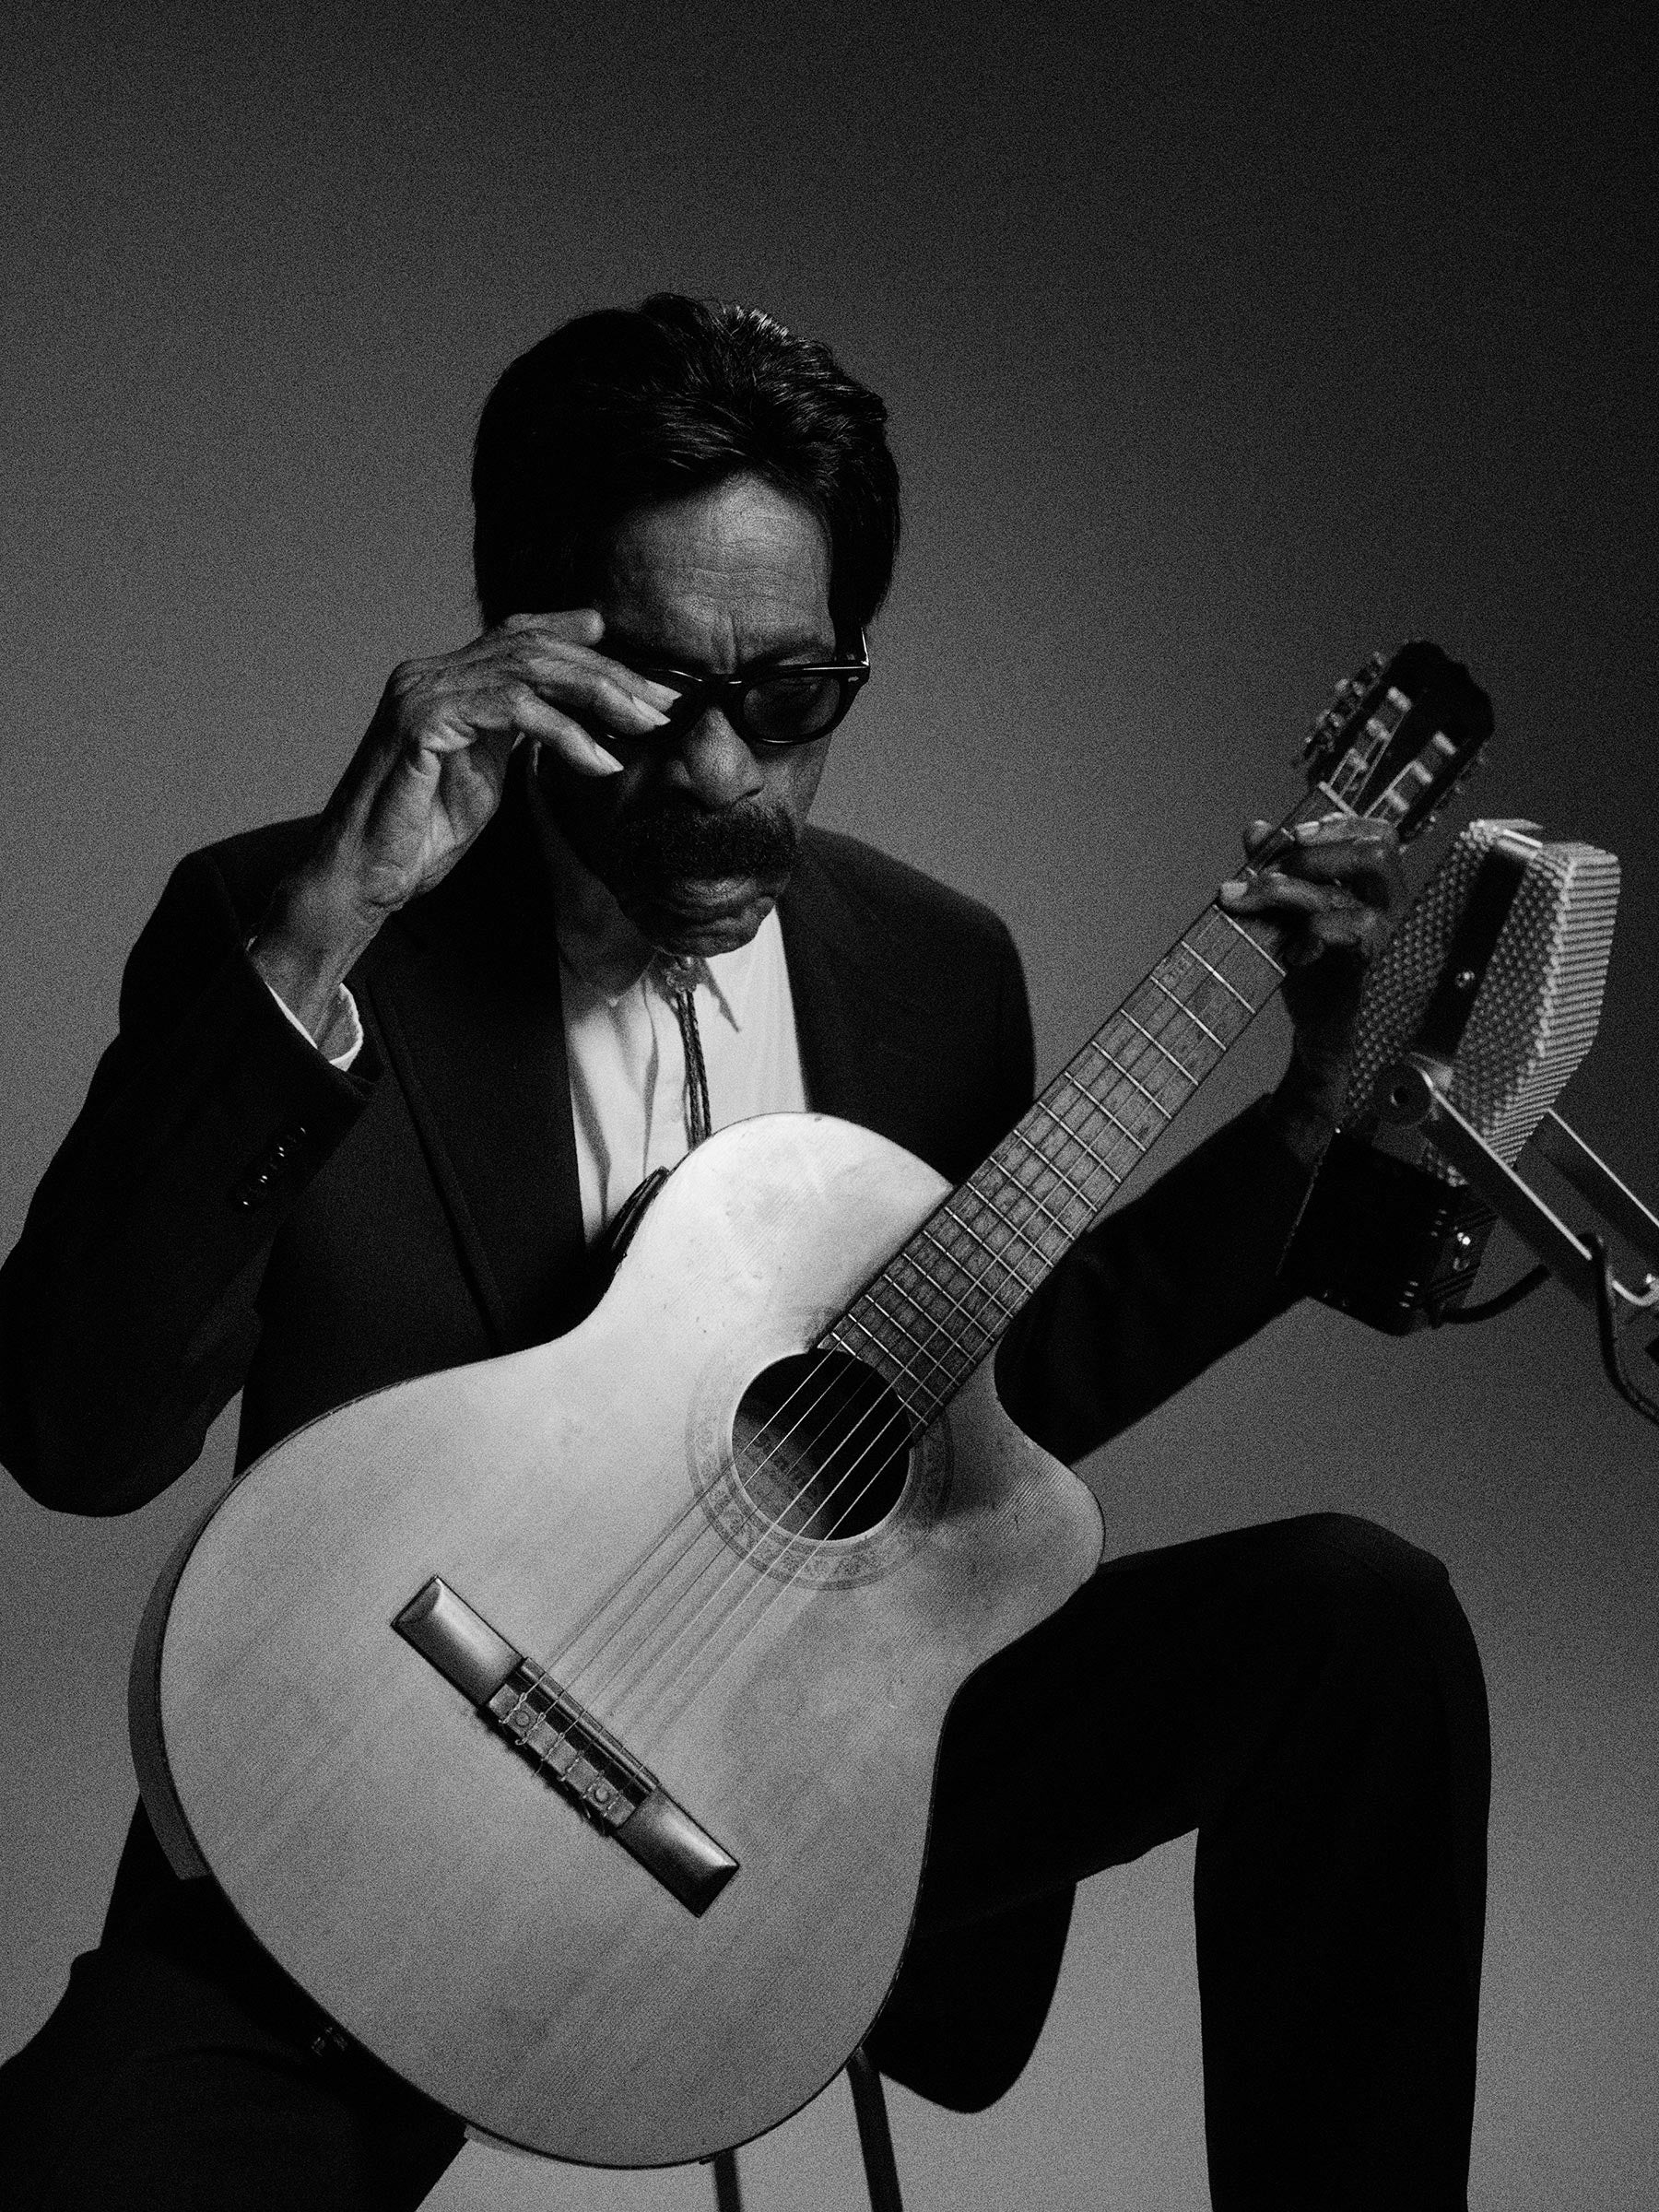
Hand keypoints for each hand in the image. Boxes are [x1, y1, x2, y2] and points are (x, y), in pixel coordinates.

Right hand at [251, 613, 677, 1032]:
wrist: (364, 876)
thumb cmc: (420, 836)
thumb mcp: (485, 775)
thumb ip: (519, 737)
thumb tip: (575, 722)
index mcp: (444, 679)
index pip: (519, 635)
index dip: (579, 638)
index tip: (640, 665)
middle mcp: (429, 672)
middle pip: (534, 647)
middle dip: (608, 675)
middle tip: (663, 706)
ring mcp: (423, 691)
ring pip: (529, 669)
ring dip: (598, 697)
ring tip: (645, 729)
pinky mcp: (423, 721)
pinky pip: (512, 710)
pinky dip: (564, 733)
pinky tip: (599, 762)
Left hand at [1219, 815, 1406, 1161]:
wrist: (1318, 1033)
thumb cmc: (1312, 970)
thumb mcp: (1285, 912)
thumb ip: (1274, 868)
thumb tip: (1255, 827)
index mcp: (1376, 888)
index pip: (1377, 833)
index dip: (1337, 824)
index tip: (1292, 834)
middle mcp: (1390, 908)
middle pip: (1376, 851)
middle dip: (1314, 852)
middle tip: (1267, 870)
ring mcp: (1384, 939)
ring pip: (1347, 897)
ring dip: (1289, 892)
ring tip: (1249, 900)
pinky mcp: (1368, 970)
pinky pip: (1348, 936)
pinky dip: (1309, 933)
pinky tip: (1287, 949)